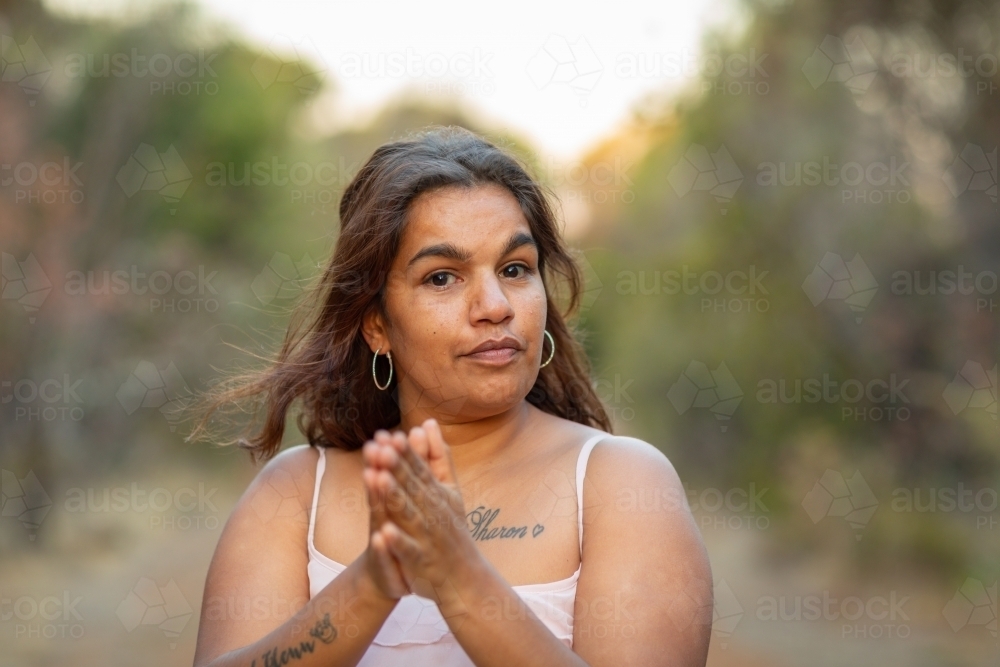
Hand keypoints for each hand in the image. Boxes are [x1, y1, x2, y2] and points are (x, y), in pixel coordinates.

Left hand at [361, 419, 480, 606]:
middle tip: (381, 447)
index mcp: (437, 494)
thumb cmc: (453, 529)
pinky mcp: (421, 561)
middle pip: (412, 487)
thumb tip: (427, 422)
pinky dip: (397, 542)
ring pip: (408, 514)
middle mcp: (433, 512)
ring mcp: (427, 536)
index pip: (420, 469)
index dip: (405, 453)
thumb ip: (438, 457)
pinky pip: (408, 551)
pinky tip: (383, 532)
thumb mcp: (449, 490)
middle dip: (397, 468)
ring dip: (394, 496)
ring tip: (378, 478)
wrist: (466, 578)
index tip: (391, 435)